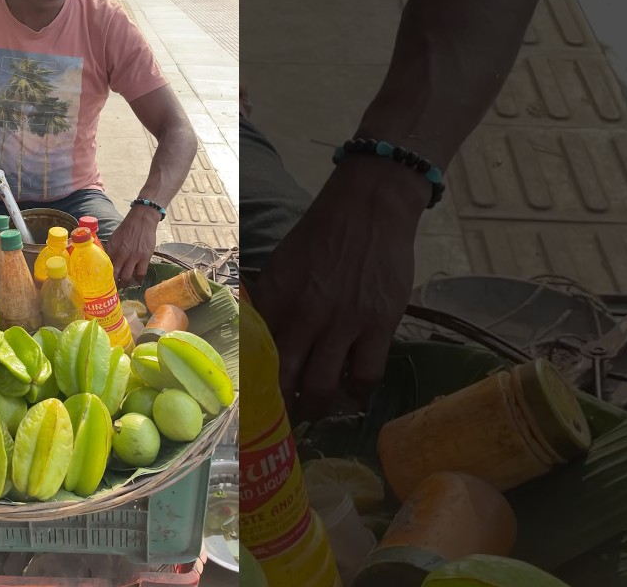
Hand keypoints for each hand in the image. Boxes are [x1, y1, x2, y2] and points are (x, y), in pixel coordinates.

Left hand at [105, 207, 160, 284]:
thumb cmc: (126, 229)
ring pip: (127, 277)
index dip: (104, 276)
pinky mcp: (145, 257)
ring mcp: (133, 257)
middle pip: (115, 275)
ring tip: (125, 285)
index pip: (105, 267)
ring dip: (125, 283)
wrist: (141, 220)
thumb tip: (106, 262)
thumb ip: (110, 251)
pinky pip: (140, 273)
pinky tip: (137, 280)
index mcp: (112, 249)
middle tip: (114, 287)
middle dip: (114, 283)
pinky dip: (138, 279)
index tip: (104, 282)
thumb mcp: (114, 238)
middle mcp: (121, 254)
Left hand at [250, 158, 426, 419]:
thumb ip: (269, 301)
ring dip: (316, 407)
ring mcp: (342, 324)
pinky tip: (355, 396)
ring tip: (314, 412)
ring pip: (323, 387)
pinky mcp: (378, 326)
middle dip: (280, 407)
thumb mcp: (282, 265)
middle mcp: (303, 316)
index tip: (248, 400)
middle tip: (280, 419)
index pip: (253, 353)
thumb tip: (254, 333)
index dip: (250, 383)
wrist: (368, 208)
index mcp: (273, 299)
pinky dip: (359, 392)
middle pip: (284, 379)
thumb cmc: (321, 234)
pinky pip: (366, 375)